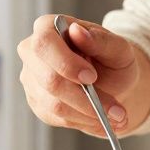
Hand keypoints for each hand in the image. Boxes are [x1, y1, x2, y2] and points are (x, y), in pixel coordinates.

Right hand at [16, 14, 149, 136]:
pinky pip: (58, 118)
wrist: (111, 80)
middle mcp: (32, 53)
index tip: (91, 77)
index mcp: (48, 28)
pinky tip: (102, 120)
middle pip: (49, 80)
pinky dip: (85, 122)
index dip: (66, 63)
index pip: (44, 43)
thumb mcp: (117, 47)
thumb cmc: (112, 59)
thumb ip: (100, 39)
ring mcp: (32, 80)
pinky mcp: (38, 103)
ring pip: (55, 105)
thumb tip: (77, 31)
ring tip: (117, 116)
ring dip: (90, 114)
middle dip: (85, 99)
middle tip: (115, 109)